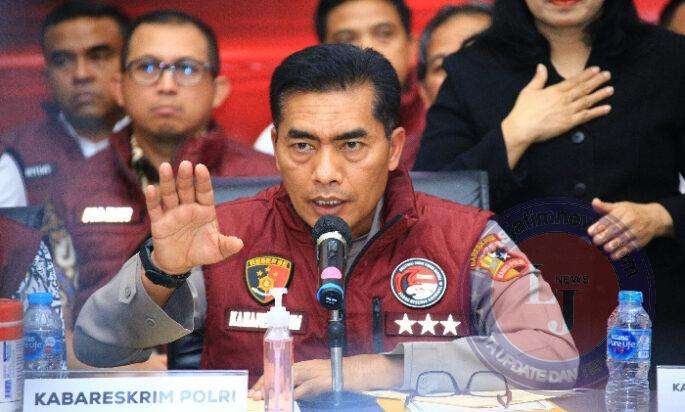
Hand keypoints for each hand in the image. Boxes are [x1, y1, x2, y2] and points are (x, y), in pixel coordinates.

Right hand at [144, 161, 242, 274]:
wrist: (179, 264)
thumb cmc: (200, 252)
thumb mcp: (216, 251)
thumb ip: (227, 245)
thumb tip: (240, 243)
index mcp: (204, 210)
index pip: (204, 192)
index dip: (203, 180)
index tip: (201, 167)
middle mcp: (188, 208)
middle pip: (186, 189)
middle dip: (185, 177)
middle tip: (185, 164)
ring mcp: (173, 213)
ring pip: (170, 194)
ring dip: (167, 181)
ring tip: (165, 167)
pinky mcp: (159, 222)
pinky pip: (155, 208)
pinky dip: (153, 199)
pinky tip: (151, 188)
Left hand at [249, 354, 402, 399]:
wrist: (357, 372)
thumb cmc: (336, 377)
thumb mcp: (316, 380)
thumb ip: (302, 386)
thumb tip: (287, 396)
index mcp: (303, 366)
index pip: (280, 370)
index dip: (266, 380)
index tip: (254, 390)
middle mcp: (307, 366)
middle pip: (281, 373)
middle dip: (266, 384)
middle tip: (253, 395)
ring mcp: (315, 372)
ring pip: (291, 379)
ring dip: (277, 389)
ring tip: (265, 398)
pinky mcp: (323, 380)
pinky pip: (307, 387)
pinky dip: (297, 393)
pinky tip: (288, 399)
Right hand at [502, 64, 612, 167]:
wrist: (523, 128)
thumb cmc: (523, 110)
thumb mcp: (528, 91)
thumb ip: (538, 78)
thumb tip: (541, 66)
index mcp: (555, 91)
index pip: (574, 80)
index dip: (586, 74)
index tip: (596, 69)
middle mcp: (564, 99)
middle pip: (584, 88)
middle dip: (597, 81)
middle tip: (607, 75)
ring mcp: (568, 111)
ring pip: (587, 101)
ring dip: (600, 94)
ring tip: (610, 89)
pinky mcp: (569, 123)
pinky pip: (586, 116)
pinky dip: (597, 112)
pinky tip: (606, 108)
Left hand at [588, 198, 673, 259]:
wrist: (654, 218)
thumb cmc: (632, 212)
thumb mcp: (620, 206)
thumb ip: (605, 207)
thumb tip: (594, 202)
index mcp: (623, 212)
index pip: (610, 219)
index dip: (600, 225)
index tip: (590, 231)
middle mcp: (630, 221)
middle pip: (617, 229)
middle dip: (605, 235)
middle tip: (595, 241)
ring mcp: (636, 232)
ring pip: (624, 239)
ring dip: (614, 244)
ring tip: (605, 248)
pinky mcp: (640, 241)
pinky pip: (631, 247)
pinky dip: (622, 252)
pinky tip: (613, 256)